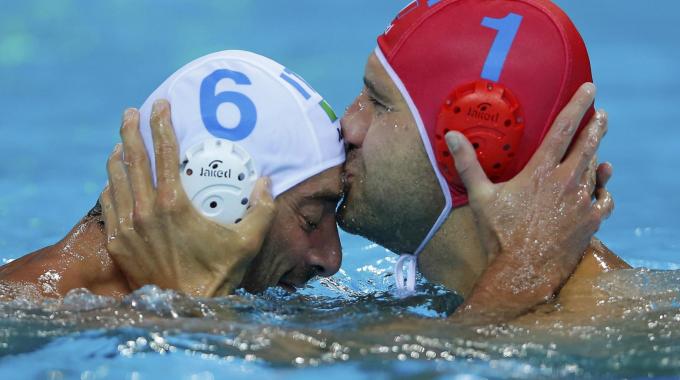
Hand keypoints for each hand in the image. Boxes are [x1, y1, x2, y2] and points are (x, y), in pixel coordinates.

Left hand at [100, 100, 275, 296]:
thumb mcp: (248, 241)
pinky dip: (110, 186)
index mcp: (173, 203)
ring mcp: (127, 226)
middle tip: (132, 112)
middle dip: (130, 129)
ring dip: (117, 155)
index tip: (161, 105)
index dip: (161, 124)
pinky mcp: (118, 242)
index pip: (163, 151)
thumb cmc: (218, 273)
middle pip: (132, 158)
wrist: (185, 305)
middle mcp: (145, 210)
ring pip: (115, 178)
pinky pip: (109, 203)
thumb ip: (261, 209)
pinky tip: (114, 180)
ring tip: (121, 142)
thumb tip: (265, 181)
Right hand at [447, 83, 613, 319]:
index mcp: (541, 171)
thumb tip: (451, 136)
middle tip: (602, 115)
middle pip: (589, 145)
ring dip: (599, 159)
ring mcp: (582, 202)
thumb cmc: (499, 234)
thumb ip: (468, 164)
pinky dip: (603, 191)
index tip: (590, 89)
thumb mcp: (480, 197)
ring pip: (597, 172)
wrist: (522, 272)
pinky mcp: (591, 222)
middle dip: (596, 127)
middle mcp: (567, 182)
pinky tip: (600, 189)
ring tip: (601, 155)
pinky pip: (604, 200)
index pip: (563, 129)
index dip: (577, 106)